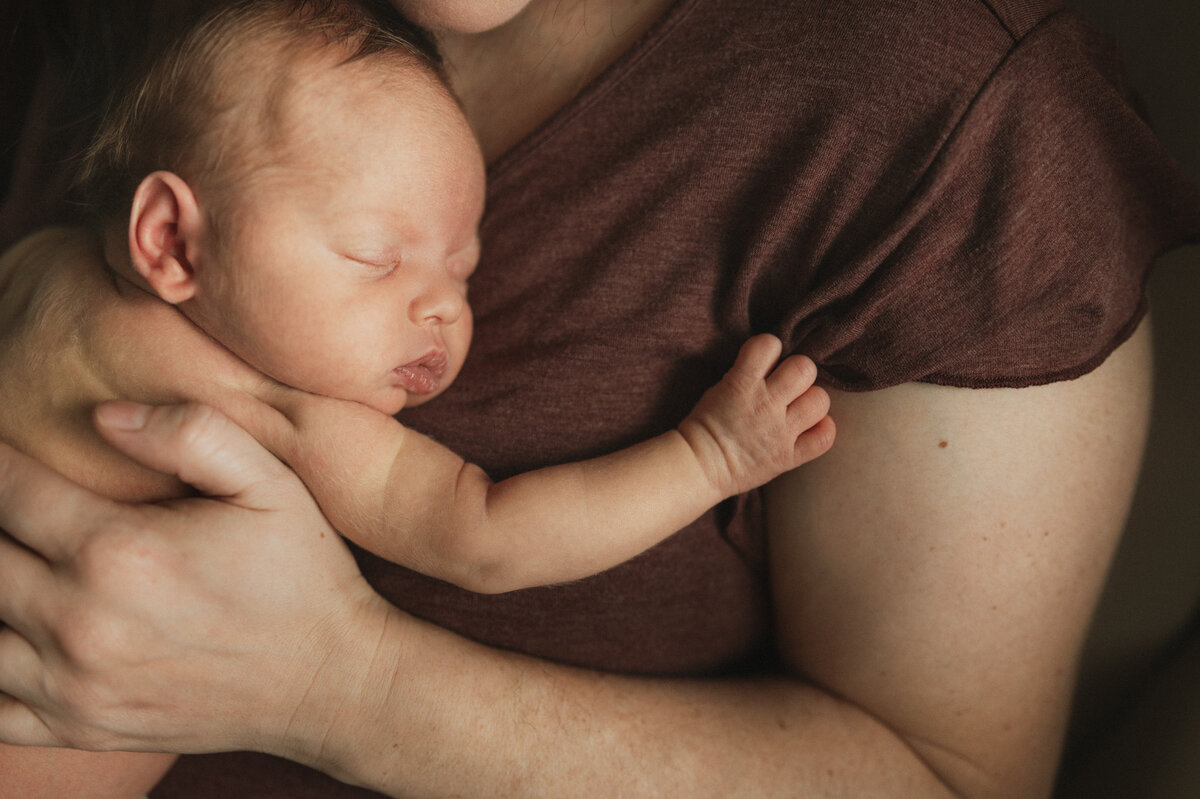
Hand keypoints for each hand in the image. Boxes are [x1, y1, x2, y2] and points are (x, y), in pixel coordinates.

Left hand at [0, 401, 386, 759]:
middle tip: (17, 505)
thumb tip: (104, 416)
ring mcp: (75, 685)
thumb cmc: (303, 574)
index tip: (3, 449)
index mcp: (119, 550)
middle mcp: (81, 621)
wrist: (331, 679)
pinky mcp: (83, 726)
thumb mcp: (270, 483)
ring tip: (20, 561)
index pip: (8, 490)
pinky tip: (18, 635)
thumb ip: (190, 432)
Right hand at [679, 334, 834, 496]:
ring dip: (811, 401)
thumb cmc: (705, 425)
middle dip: (797, 372)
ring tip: (798, 408)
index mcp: (742, 383)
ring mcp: (781, 431)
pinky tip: (810, 428)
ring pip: (819, 400)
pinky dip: (822, 430)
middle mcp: (765, 404)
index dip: (771, 349)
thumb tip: (773, 364)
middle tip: (788, 386)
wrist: (699, 466)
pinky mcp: (788, 456)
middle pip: (804, 368)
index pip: (769, 344)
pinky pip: (824, 438)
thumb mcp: (719, 387)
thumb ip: (747, 373)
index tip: (766, 362)